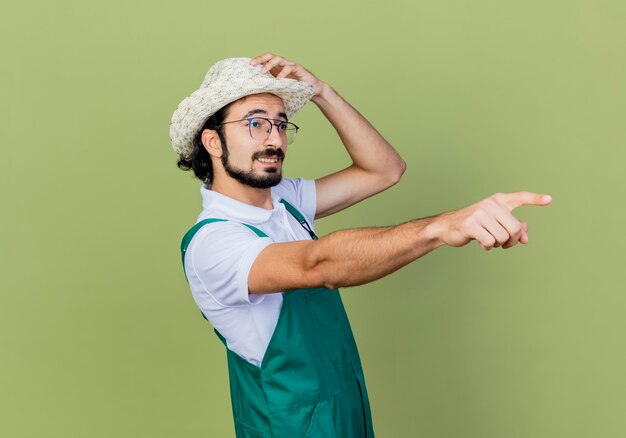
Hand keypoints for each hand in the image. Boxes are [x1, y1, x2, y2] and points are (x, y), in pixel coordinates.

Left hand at [249, 53, 324, 95]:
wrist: (313, 90)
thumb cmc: (296, 89)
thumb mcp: (281, 87)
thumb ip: (272, 85)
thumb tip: (258, 90)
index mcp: (278, 67)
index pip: (267, 59)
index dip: (258, 60)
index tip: (249, 65)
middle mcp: (284, 64)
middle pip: (271, 56)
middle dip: (261, 59)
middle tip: (253, 65)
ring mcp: (291, 65)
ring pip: (279, 60)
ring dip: (270, 64)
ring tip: (263, 72)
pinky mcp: (299, 69)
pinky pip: (290, 68)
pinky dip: (284, 72)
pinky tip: (279, 78)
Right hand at [433, 192, 552, 249]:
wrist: (448, 226)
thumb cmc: (474, 225)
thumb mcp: (494, 224)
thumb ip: (512, 228)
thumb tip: (525, 238)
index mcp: (498, 201)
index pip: (519, 197)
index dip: (535, 199)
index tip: (550, 200)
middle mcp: (490, 204)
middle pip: (514, 228)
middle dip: (512, 240)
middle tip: (504, 244)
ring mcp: (480, 213)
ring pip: (503, 237)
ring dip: (498, 244)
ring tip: (489, 241)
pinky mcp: (471, 224)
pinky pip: (489, 242)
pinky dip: (488, 247)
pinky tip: (482, 244)